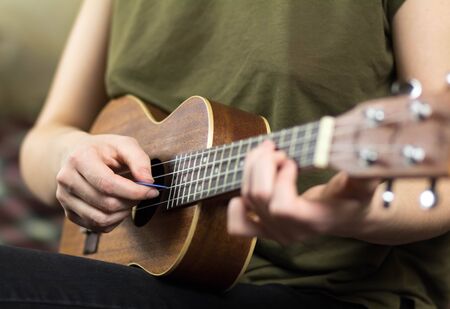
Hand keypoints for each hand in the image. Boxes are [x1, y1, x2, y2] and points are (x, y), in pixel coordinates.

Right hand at [56, 133, 158, 231]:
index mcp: (80, 158)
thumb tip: (148, 182)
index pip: (107, 184)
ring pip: (101, 219)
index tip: (151, 191)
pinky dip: (114, 220)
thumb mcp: (124, 144)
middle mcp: (67, 179)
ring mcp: (65, 198)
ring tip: (130, 200)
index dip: (133, 191)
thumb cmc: (103, 149)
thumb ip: (139, 160)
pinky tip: (119, 206)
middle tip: (143, 193)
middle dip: (131, 201)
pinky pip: (97, 226)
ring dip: (123, 213)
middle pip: (106, 203)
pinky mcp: (69, 212)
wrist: (76, 153)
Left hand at [227, 140, 378, 244]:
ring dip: (251, 169)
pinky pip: (238, 225)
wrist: (348, 216)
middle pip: (259, 197)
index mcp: (314, 221)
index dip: (281, 180)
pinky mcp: (266, 230)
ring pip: (247, 199)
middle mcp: (291, 231)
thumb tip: (362, 158)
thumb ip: (365, 174)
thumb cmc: (356, 198)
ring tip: (267, 153)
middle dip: (262, 165)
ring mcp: (276, 233)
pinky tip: (248, 183)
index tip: (292, 160)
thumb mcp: (365, 184)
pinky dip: (236, 204)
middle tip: (276, 148)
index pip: (283, 207)